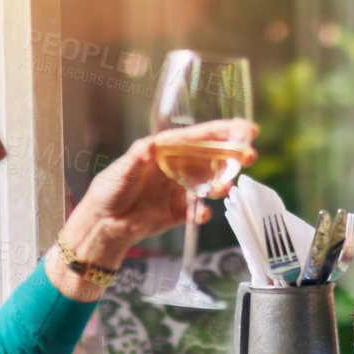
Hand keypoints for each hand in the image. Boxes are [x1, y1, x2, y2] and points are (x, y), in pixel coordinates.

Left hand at [67, 119, 256, 259]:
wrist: (104, 224)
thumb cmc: (109, 191)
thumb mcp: (122, 169)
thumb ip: (139, 157)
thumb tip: (152, 146)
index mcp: (167, 151)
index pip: (199, 138)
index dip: (223, 132)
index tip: (245, 129)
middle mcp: (178, 168)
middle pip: (212, 158)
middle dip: (233, 156)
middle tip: (250, 155)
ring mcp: (181, 190)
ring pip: (210, 184)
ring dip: (221, 184)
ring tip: (225, 186)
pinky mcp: (179, 212)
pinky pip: (198, 210)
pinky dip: (203, 212)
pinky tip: (202, 213)